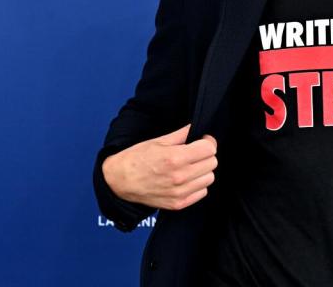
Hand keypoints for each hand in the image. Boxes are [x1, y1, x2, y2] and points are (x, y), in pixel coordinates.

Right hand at [102, 124, 217, 210]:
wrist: (119, 181)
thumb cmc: (136, 158)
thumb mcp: (158, 141)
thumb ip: (182, 134)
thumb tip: (197, 127)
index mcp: (175, 158)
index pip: (210, 149)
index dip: (208, 142)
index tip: (202, 140)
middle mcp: (180, 176)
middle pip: (212, 163)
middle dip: (206, 155)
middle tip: (195, 153)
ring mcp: (179, 193)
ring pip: (209, 178)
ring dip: (203, 171)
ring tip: (190, 166)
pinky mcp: (178, 204)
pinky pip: (202, 192)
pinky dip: (197, 185)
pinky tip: (187, 179)